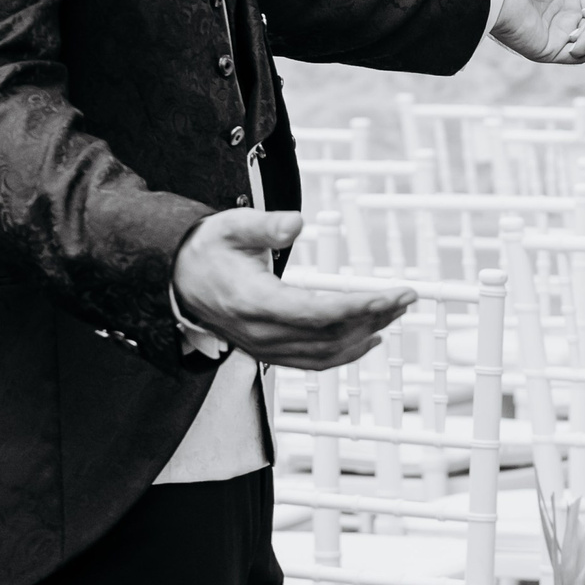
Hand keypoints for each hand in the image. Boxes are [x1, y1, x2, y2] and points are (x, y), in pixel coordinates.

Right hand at [173, 210, 413, 369]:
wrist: (179, 280)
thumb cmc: (208, 249)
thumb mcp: (231, 225)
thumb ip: (265, 226)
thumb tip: (296, 223)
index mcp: (253, 301)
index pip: (317, 312)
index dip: (358, 306)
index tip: (390, 295)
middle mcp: (261, 332)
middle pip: (329, 334)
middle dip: (373, 316)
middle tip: (405, 297)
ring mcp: (265, 347)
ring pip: (326, 352)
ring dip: (366, 334)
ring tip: (396, 312)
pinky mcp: (269, 352)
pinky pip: (314, 361)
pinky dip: (346, 354)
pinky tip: (371, 340)